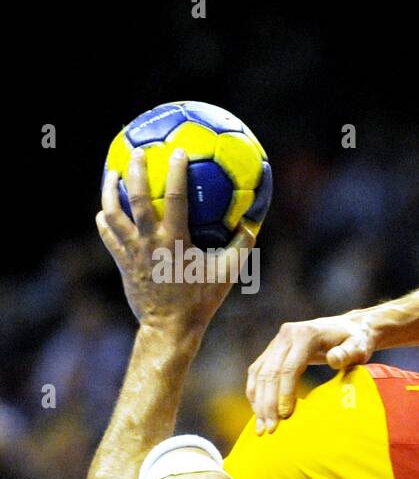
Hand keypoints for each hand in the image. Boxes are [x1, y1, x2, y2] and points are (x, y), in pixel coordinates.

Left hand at [96, 148, 253, 331]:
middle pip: (136, 198)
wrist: (170, 326)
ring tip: (111, 174)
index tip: (179, 151)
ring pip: (113, 214)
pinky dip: (105, 220)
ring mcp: (132, 251)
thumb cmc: (202, 299)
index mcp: (176, 240)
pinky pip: (108, 235)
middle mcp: (150, 241)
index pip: (174, 197)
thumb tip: (253, 222)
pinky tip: (105, 210)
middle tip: (138, 152)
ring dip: (110, 191)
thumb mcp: (228, 272)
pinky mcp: (123, 262)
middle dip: (135, 171)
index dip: (176, 172)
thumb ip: (242, 245)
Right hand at [246, 312, 376, 431]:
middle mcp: (286, 335)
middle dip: (268, 403)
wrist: (348, 327)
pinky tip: (259, 412)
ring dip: (258, 401)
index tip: (285, 416)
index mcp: (305, 334)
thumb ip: (347, 354)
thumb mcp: (358, 347)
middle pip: (270, 372)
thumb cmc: (356, 341)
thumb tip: (333, 360)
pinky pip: (258, 372)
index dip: (285, 393)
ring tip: (262, 427)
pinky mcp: (273, 350)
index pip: (289, 368)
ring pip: (260, 374)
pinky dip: (256, 392)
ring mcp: (277, 342)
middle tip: (270, 429)